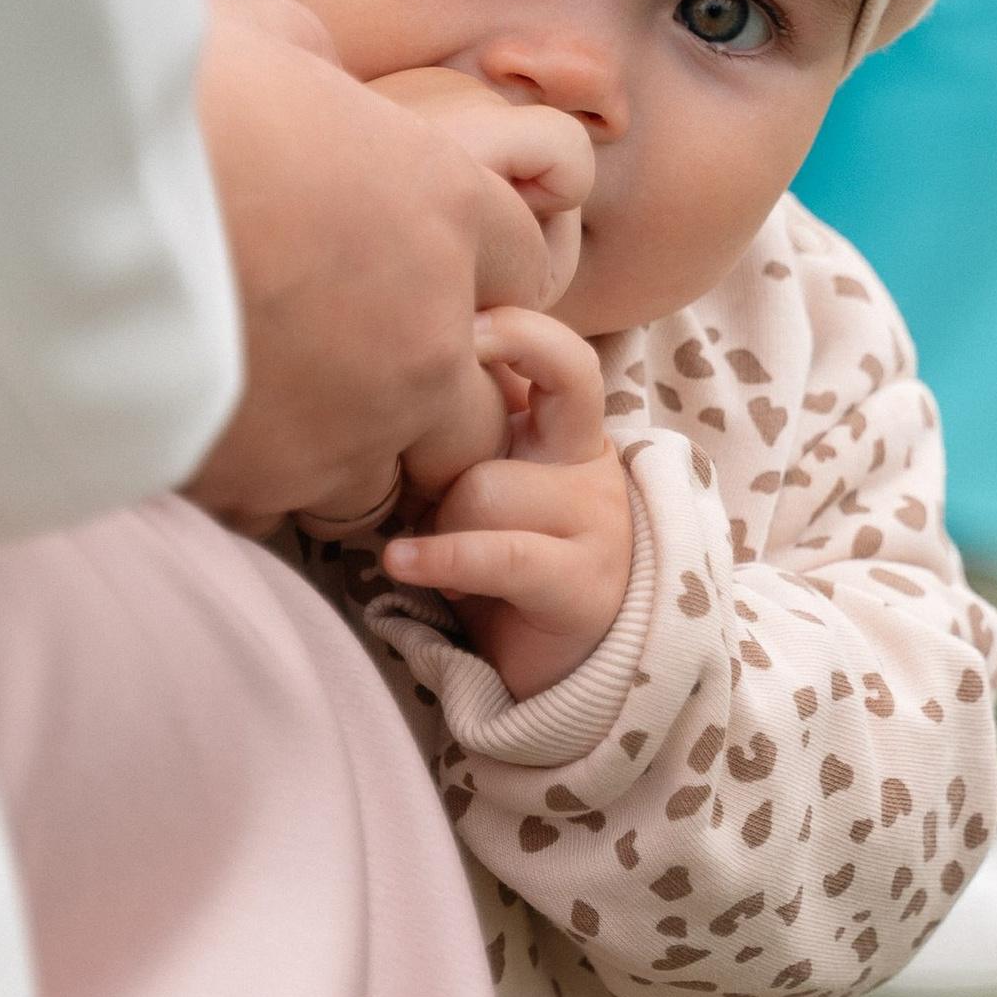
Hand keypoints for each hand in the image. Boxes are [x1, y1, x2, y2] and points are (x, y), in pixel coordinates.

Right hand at [181, 2, 559, 528]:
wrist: (64, 191)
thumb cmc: (169, 92)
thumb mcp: (263, 35)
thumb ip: (315, 65)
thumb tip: (306, 67)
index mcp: (446, 207)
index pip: (522, 263)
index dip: (471, 268)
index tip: (415, 268)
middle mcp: (428, 328)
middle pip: (483, 406)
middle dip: (433, 397)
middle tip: (355, 367)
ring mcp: (359, 419)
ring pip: (394, 479)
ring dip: (351, 456)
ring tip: (280, 423)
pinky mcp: (273, 480)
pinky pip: (288, 510)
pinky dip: (260, 486)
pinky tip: (210, 441)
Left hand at [382, 306, 633, 700]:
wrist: (564, 671)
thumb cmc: (503, 564)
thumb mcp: (485, 484)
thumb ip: (467, 428)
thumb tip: (407, 358)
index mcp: (570, 434)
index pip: (562, 358)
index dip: (518, 332)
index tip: (464, 325)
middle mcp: (590, 467)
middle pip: (499, 423)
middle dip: (442, 453)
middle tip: (417, 491)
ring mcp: (595, 524)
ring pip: (486, 489)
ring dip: (440, 523)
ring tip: (433, 551)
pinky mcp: (581, 583)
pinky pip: (498, 553)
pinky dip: (441, 557)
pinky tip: (400, 562)